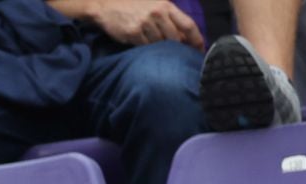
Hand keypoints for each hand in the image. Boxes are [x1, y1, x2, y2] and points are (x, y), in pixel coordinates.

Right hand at [85, 0, 202, 47]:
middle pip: (176, 37)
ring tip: (158, 51)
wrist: (106, 5)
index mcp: (166, 6)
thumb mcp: (154, 3)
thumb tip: (182, 34)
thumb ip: (168, 15)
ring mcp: (145, 23)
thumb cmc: (132, 5)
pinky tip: (143, 46)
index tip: (200, 49)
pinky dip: (146, 49)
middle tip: (179, 56)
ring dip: (160, 49)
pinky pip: (145, 46)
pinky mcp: (133, 33)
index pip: (188, 24)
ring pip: (160, 44)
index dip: (196, 39)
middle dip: (178, 48)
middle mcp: (158, 14)